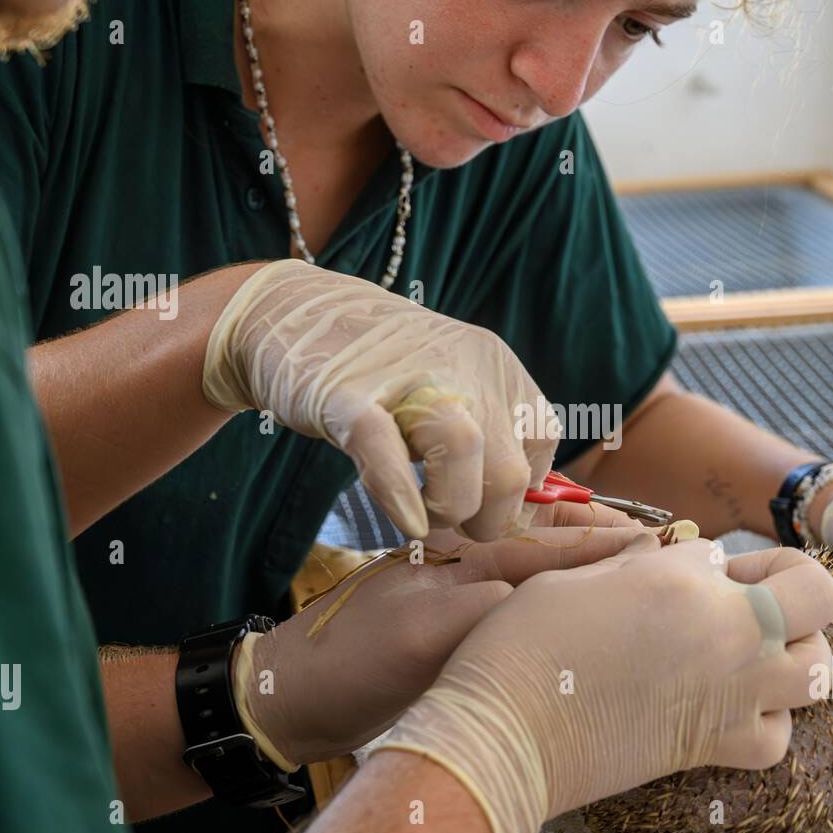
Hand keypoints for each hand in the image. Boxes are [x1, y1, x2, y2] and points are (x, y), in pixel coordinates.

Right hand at [202, 259, 559, 540]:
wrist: (290, 311)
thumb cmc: (378, 370)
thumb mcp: (451, 386)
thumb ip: (490, 434)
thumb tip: (525, 508)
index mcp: (496, 364)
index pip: (542, 441)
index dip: (522, 492)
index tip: (487, 508)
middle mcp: (463, 364)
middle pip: (511, 465)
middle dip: (489, 518)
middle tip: (451, 519)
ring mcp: (406, 376)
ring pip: (465, 450)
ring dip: (451, 506)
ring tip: (425, 516)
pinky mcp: (345, 394)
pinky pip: (384, 447)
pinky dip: (400, 493)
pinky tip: (407, 521)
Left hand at [233, 524, 648, 767]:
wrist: (295, 695)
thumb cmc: (351, 662)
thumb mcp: (421, 634)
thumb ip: (486, 607)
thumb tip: (547, 597)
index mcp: (463, 558)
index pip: (549, 546)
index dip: (604, 544)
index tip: (656, 540)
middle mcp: (470, 568)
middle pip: (553, 546)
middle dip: (604, 540)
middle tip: (660, 541)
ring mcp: (463, 595)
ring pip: (541, 572)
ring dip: (586, 566)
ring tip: (633, 564)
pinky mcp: (457, 625)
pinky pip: (522, 603)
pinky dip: (559, 597)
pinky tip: (578, 609)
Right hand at [376, 537, 832, 832]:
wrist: (508, 732)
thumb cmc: (527, 644)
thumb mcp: (579, 574)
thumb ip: (639, 565)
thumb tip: (672, 564)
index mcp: (683, 577)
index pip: (726, 552)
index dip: (707, 560)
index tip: (681, 576)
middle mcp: (726, 632)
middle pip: (818, 596)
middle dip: (794, 587)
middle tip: (746, 597)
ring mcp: (730, 693)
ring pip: (819, 669)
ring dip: (797, 652)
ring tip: (753, 651)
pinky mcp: (713, 745)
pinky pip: (777, 735)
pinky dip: (768, 720)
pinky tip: (734, 705)